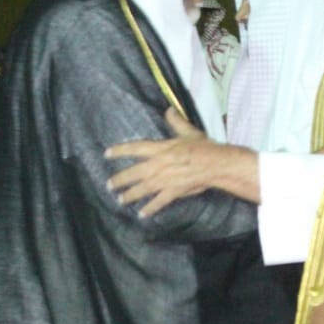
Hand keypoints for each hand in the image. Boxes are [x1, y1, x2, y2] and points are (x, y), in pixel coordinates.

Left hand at [105, 107, 259, 215]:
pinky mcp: (174, 190)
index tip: (107, 154)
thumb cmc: (205, 148)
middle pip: (135, 172)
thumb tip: (169, 109)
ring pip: (143, 188)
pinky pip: (159, 201)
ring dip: (130, 195)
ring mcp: (166, 179)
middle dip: (120, 179)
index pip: (136, 148)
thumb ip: (176, 122)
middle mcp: (160, 164)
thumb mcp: (190, 132)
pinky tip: (142, 214)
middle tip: (109, 184)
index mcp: (162, 148)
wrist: (217, 164)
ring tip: (120, 199)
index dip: (120, 151)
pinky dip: (150, 208)